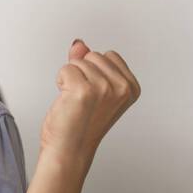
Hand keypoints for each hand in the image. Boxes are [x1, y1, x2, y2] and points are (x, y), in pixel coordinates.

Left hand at [39, 39, 139, 168]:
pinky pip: (66, 69)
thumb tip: (79, 43)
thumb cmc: (79, 125)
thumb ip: (88, 63)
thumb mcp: (92, 89)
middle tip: (82, 99)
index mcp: (131, 87)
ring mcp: (105, 88)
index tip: (93, 94)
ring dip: (70, 79)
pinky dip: (60, 82)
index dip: (94, 71)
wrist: (68, 150)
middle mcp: (122, 88)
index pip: (109, 55)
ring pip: (78, 61)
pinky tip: (66, 101)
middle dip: (82, 73)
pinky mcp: (84, 91)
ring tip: (75, 102)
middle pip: (93, 55)